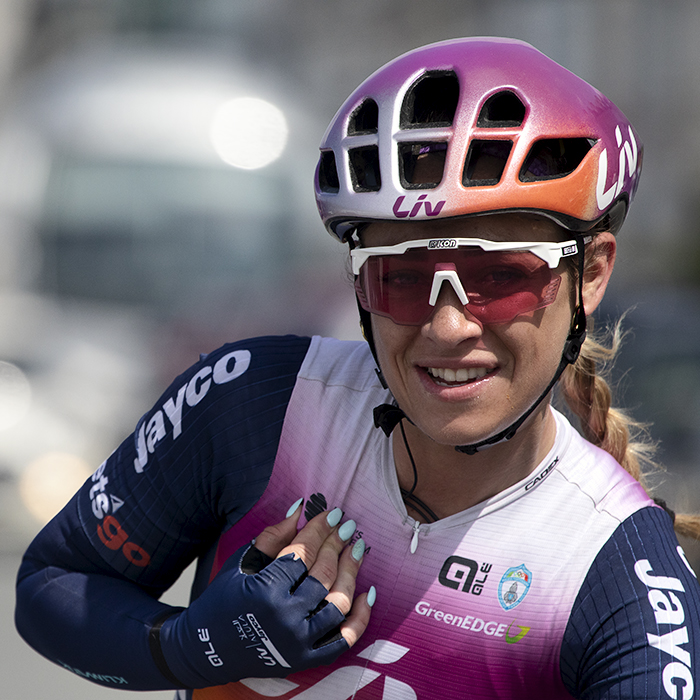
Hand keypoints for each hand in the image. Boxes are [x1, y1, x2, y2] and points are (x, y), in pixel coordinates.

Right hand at [157, 502, 372, 688]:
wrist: (207, 650)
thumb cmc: (223, 598)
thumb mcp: (242, 562)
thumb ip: (272, 536)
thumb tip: (300, 509)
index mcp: (265, 592)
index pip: (303, 553)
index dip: (320, 530)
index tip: (333, 513)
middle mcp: (285, 619)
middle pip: (323, 575)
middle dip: (337, 545)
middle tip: (348, 526)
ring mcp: (298, 644)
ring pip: (337, 603)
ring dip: (351, 572)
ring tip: (357, 549)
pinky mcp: (306, 660)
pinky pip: (344, 639)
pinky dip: (360, 617)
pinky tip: (366, 591)